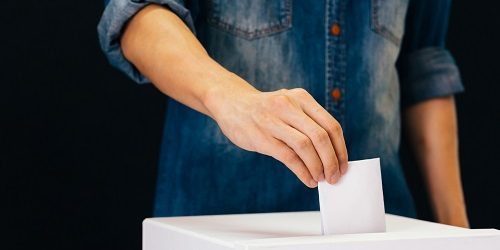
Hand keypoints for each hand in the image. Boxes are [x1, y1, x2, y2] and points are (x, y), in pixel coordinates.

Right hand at [205, 74, 347, 187]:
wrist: (230, 102)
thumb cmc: (264, 109)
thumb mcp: (289, 105)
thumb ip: (307, 123)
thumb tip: (330, 154)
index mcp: (301, 98)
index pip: (331, 125)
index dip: (340, 148)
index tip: (343, 164)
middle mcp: (289, 106)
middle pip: (321, 136)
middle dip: (332, 161)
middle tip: (335, 176)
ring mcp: (273, 121)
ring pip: (306, 147)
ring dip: (318, 167)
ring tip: (321, 178)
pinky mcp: (261, 137)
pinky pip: (288, 157)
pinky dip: (302, 171)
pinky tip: (308, 179)